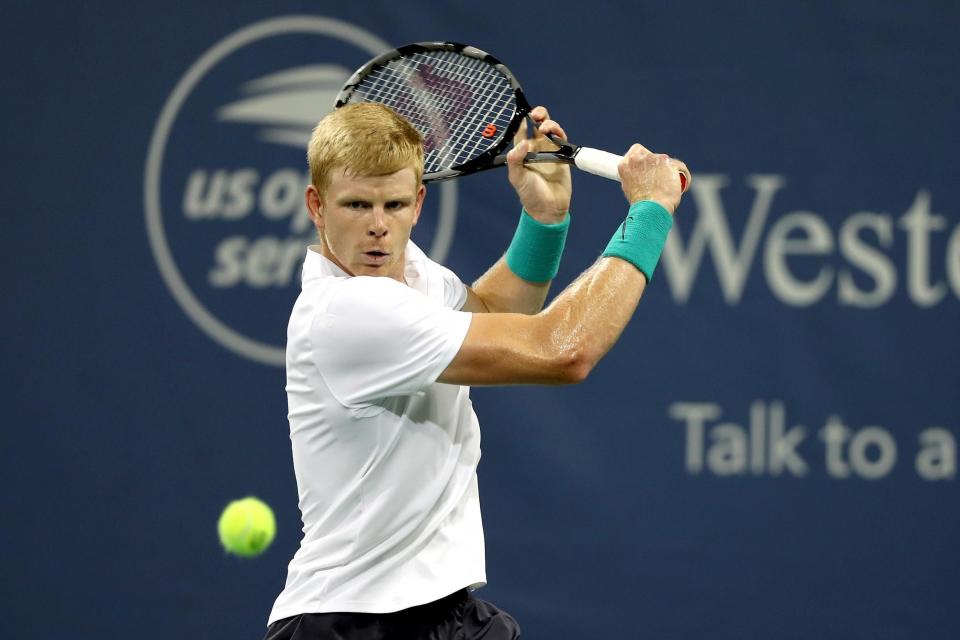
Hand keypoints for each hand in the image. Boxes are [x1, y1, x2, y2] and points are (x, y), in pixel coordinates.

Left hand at [505, 106, 571, 222]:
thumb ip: (515, 160)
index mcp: (522, 152)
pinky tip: (556, 135)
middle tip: (536, 115)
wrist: (549, 209)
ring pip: (551, 128)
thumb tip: (523, 142)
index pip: (520, 130)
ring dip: (549, 123)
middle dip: (538, 114)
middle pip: (537, 123)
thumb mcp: (517, 178)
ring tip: (545, 128)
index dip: (521, 119)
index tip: (523, 114)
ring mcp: (550, 150)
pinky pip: (562, 139)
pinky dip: (560, 133)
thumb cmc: (530, 194)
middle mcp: (536, 148)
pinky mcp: (562, 156)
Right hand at [618, 144, 691, 213]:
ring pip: (666, 161)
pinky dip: (682, 174)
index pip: (636, 150)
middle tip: (658, 180)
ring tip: (669, 186)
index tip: (647, 165)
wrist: (651, 209)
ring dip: (668, 170)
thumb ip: (633, 176)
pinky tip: (682, 186)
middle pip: (652, 155)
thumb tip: (640, 174)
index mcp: (626, 164)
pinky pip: (679, 166)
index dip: (643, 157)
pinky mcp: (668, 162)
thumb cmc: (641, 204)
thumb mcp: (629, 188)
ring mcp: (654, 158)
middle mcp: (638, 158)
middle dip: (657, 165)